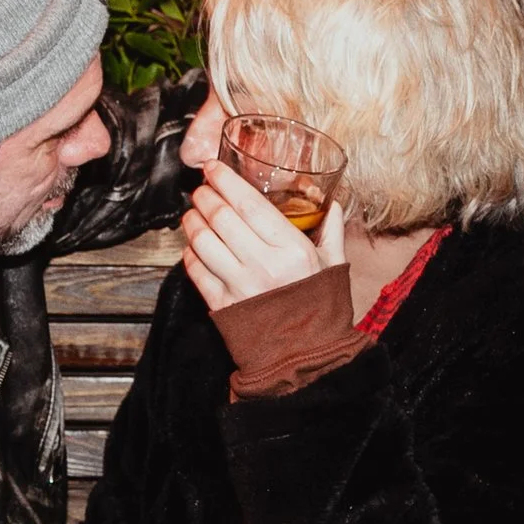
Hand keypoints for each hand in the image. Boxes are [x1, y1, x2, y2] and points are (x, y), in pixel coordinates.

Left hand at [180, 160, 346, 312]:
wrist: (305, 355)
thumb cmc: (320, 307)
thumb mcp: (334, 265)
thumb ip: (331, 230)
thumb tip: (331, 203)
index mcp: (292, 249)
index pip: (249, 204)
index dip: (226, 181)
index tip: (213, 168)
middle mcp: (263, 265)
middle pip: (221, 217)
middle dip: (205, 196)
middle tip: (201, 189)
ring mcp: (239, 286)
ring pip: (202, 241)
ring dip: (192, 222)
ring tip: (192, 213)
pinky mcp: (222, 305)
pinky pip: (196, 271)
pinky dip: (190, 253)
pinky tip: (193, 245)